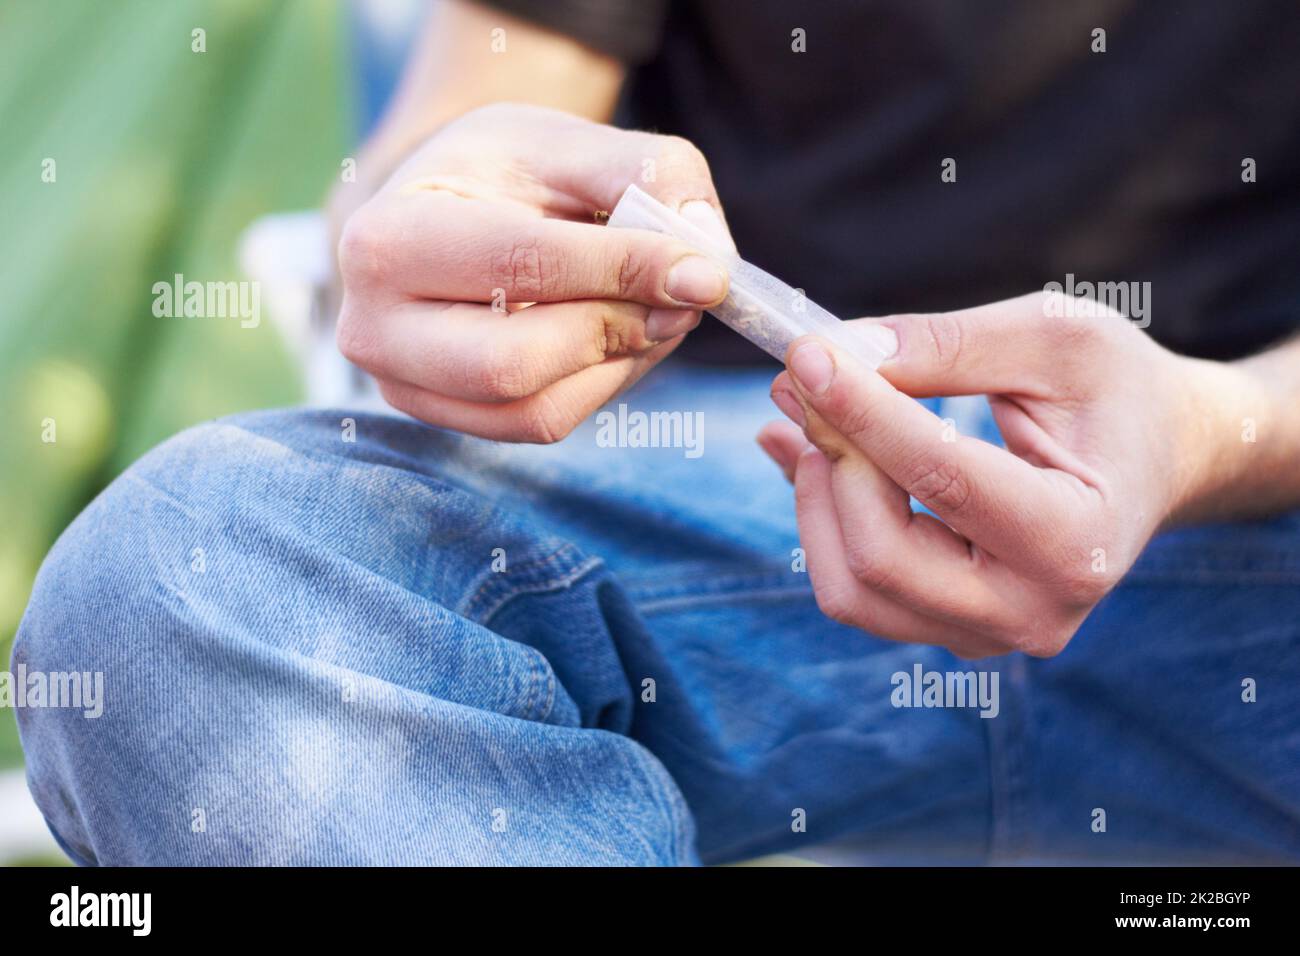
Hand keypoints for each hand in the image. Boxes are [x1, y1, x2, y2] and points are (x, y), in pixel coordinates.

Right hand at [336, 103, 733, 441]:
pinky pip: (544, 423)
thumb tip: (707, 257)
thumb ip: (645, 176)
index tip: (705, 272)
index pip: (520, 266)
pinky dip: (602, 385)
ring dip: (620, 363)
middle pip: (514, 364)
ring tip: (656, 309)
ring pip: (537, 409)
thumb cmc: (504, 173)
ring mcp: (404, 386)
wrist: (448, 209)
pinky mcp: (448, 419)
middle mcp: (374, 327)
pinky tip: (621, 337)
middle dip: (617, 330)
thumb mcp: (570, 143)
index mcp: (386, 237)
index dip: (625, 271)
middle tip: (683, 297)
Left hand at [758, 291, 1246, 657]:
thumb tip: (837, 354)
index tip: (807, 356)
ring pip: (850, 587)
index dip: (863, 415)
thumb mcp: (1055, 338)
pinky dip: (816, 514)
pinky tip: (807, 449)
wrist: (1156, 457)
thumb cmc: (1117, 390)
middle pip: (880, 556)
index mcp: (1079, 540)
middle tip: (806, 379)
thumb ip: (947, 345)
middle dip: (833, 459)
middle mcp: (1032, 611)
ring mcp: (985, 633)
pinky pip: (851, 586)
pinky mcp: (945, 628)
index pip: (943, 480)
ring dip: (813, 493)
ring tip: (805, 412)